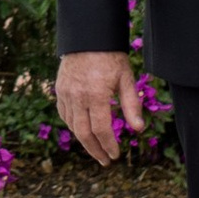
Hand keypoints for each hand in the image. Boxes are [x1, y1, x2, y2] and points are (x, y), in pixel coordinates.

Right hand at [54, 51, 139, 165]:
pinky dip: (72, 125)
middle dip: (95, 150)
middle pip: (83, 133)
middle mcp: (78, 96)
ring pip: (72, 125)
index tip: (116, 155)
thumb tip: (139, 129)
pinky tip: (82, 130)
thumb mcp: (126, 79)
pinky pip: (64, 113)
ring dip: (84, 140)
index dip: (109, 145)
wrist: (88, 36)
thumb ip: (131, 105)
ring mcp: (66, 93)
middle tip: (105, 161)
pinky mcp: (59, 89)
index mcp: (96, 94)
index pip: (101, 129)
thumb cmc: (111, 57)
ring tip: (96, 148)